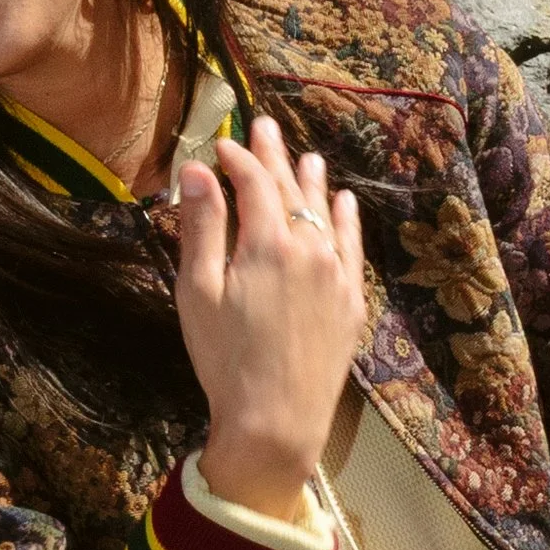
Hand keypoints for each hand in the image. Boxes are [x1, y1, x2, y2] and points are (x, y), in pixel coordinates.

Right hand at [180, 115, 368, 526]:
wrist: (278, 421)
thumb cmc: (225, 360)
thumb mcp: (198, 293)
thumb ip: (202, 228)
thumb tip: (196, 171)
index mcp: (267, 244)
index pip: (253, 183)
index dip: (237, 158)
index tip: (222, 144)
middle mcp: (309, 249)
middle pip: (291, 190)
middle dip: (275, 157)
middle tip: (265, 127)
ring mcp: (336, 275)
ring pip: (326, 213)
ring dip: (313, 181)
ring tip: (307, 156)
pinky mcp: (351, 302)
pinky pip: (352, 247)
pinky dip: (347, 220)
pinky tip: (344, 203)